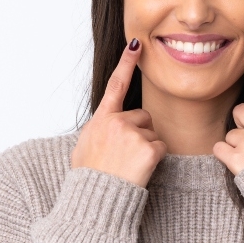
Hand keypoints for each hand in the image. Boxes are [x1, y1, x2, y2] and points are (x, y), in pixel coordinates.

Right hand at [71, 38, 167, 187]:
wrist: (95, 199)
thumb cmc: (89, 177)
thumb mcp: (84, 147)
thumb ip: (98, 130)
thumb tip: (105, 128)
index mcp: (101, 119)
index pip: (115, 84)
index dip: (126, 62)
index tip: (136, 43)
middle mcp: (116, 122)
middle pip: (142, 117)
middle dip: (139, 133)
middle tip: (124, 155)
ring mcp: (132, 134)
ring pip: (152, 133)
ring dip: (145, 148)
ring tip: (128, 164)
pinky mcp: (147, 149)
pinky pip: (159, 149)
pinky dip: (153, 160)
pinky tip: (138, 170)